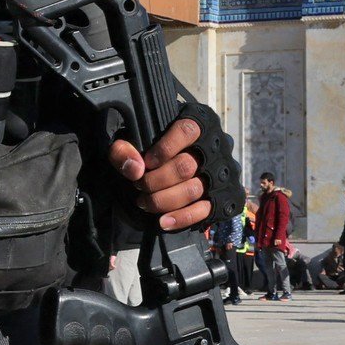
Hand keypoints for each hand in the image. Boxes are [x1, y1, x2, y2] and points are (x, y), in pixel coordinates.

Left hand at [111, 115, 211, 232]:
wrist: (163, 167)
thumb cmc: (148, 149)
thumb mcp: (129, 141)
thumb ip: (123, 149)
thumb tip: (135, 168)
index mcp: (196, 122)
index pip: (187, 131)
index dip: (164, 149)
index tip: (146, 163)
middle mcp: (213, 146)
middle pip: (185, 167)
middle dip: (155, 181)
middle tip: (139, 185)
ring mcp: (219, 173)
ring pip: (193, 190)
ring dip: (163, 200)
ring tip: (144, 202)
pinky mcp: (221, 197)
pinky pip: (204, 210)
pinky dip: (182, 218)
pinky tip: (163, 221)